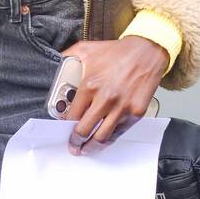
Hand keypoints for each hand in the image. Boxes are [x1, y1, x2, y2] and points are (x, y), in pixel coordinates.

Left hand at [58, 35, 167, 154]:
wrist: (148, 51)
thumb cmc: (118, 52)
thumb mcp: (86, 49)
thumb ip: (67, 57)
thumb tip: (52, 62)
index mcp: (90, 86)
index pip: (72, 115)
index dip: (65, 126)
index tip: (62, 130)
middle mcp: (105, 99)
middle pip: (84, 130)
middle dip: (75, 142)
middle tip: (72, 146)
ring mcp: (122, 108)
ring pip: (102, 137)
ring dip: (91, 147)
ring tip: (85, 149)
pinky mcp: (136, 113)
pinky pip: (119, 133)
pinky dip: (109, 139)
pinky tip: (103, 141)